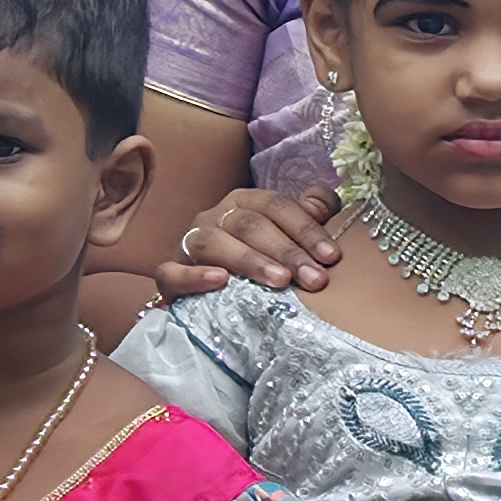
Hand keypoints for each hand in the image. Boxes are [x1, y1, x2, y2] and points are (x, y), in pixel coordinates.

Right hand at [167, 183, 347, 299]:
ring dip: (249, 261)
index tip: (331, 257)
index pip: (275, 205)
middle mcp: (214, 217)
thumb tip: (323, 202)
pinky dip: (194, 276)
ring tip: (280, 281)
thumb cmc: (259, 263)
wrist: (213, 298)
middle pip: (249, 225)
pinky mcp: (169, 275)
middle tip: (315, 279)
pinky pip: (172, 272)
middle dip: (286, 251)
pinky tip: (220, 281)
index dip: (306, 228)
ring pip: (213, 243)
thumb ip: (308, 217)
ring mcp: (188, 244)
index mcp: (244, 203)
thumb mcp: (287, 237)